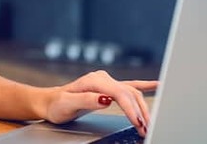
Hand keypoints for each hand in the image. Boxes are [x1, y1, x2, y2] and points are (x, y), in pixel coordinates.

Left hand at [42, 70, 156, 136]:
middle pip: (129, 94)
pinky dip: (144, 86)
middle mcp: (103, 78)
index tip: (138, 123)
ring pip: (132, 93)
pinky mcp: (109, 87)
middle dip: (140, 112)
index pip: (120, 93)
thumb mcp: (68, 103)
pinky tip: (156, 85)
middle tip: (146, 128)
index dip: (131, 109)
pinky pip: (130, 86)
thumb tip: (106, 99)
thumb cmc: (57, 104)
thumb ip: (87, 99)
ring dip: (142, 107)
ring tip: (149, 122)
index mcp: (94, 81)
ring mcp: (107, 82)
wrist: (50, 101)